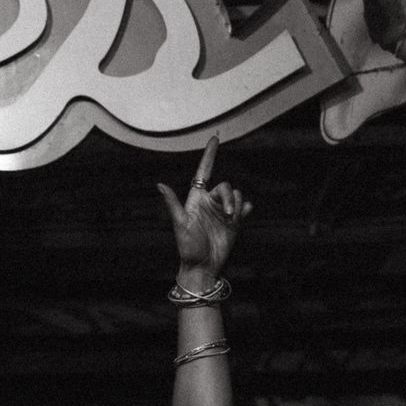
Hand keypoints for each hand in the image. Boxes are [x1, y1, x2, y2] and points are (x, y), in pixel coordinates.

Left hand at [156, 135, 251, 280]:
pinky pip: (244, 207)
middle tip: (227, 214)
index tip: (214, 138)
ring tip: (232, 218)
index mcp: (196, 199)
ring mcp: (222, 212)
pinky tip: (244, 213)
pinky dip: (245, 208)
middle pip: (225, 185)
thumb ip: (173, 203)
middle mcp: (210, 203)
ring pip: (236, 194)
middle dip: (228, 196)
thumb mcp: (180, 224)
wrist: (202, 267)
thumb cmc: (187, 247)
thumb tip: (159, 184)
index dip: (209, 155)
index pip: (203, 172)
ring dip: (236, 202)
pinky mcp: (233, 223)